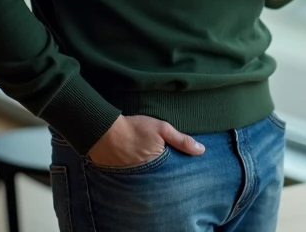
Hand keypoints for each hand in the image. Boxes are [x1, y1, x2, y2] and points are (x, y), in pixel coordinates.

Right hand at [87, 115, 204, 167]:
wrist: (104, 132)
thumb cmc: (134, 128)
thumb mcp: (162, 129)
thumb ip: (181, 140)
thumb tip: (201, 151)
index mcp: (159, 165)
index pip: (176, 172)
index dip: (180, 168)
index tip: (185, 164)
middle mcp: (148, 176)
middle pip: (164, 177)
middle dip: (169, 172)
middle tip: (169, 163)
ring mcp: (136, 177)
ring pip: (152, 178)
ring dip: (155, 173)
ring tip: (157, 163)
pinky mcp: (125, 177)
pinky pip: (138, 178)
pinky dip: (142, 173)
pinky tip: (143, 164)